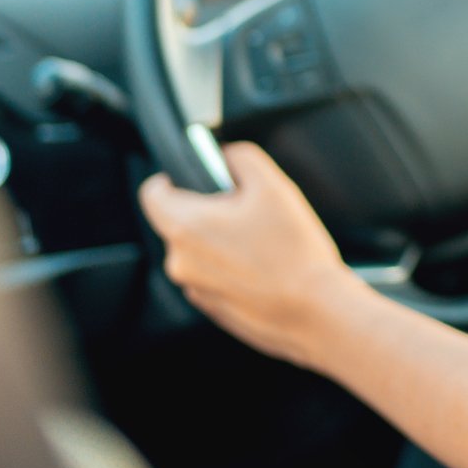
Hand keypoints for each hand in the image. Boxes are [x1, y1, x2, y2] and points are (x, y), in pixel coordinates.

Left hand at [138, 141, 362, 371]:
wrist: (315, 312)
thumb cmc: (294, 253)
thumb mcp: (273, 185)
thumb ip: (241, 157)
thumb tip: (225, 155)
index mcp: (185, 226)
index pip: (151, 192)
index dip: (173, 177)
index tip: (197, 176)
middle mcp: (179, 261)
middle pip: (179, 221)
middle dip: (209, 210)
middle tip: (249, 211)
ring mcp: (194, 288)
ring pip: (198, 249)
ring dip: (221, 240)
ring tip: (263, 243)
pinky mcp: (211, 308)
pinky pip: (212, 275)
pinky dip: (231, 267)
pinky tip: (264, 267)